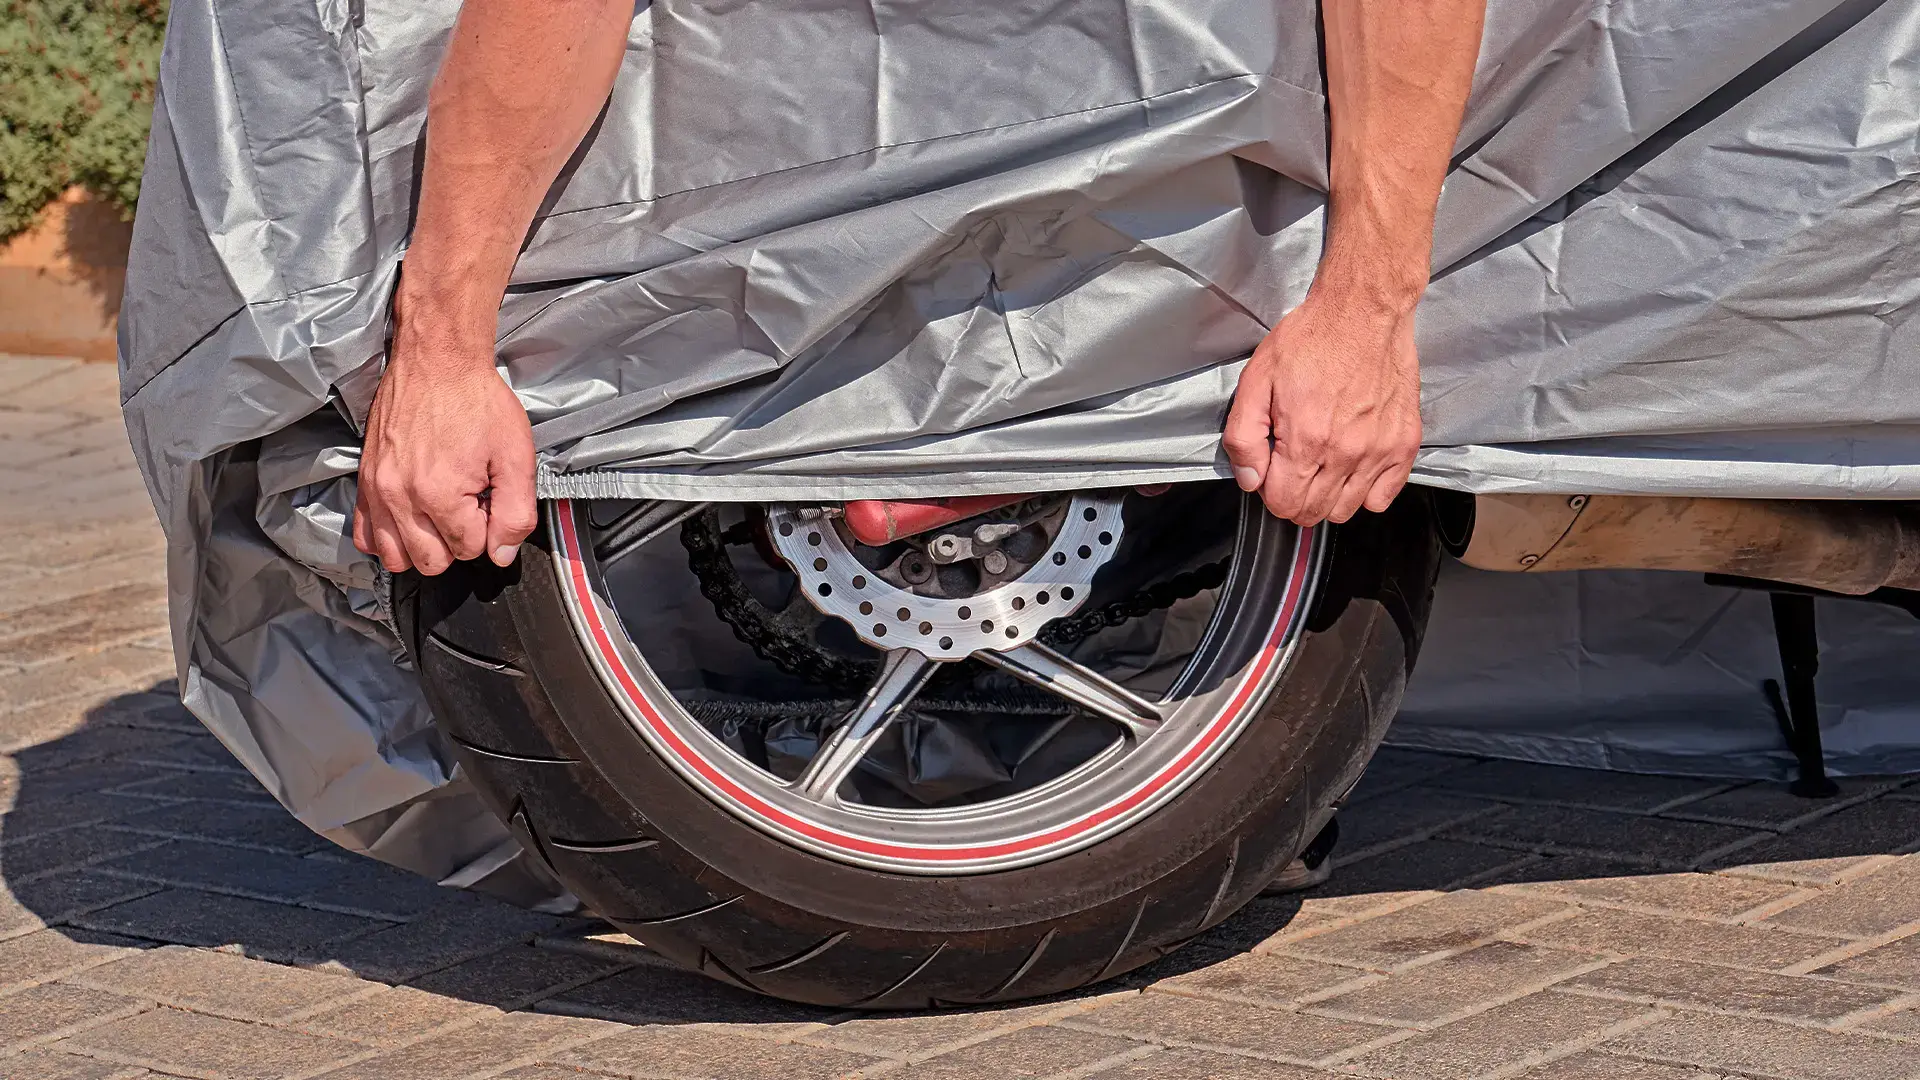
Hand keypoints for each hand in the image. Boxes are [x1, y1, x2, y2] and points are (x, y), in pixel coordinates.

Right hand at [352, 335, 536, 575]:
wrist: (437, 362)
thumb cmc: (476, 400)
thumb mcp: (516, 455)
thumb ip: (515, 513)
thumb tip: (502, 553)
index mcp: (440, 493)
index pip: (469, 549)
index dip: (487, 529)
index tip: (487, 499)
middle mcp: (401, 496)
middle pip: (430, 561)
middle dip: (456, 543)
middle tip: (468, 507)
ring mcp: (378, 489)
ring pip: (395, 556)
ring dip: (422, 546)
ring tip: (441, 516)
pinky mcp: (365, 480)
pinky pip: (366, 535)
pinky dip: (388, 536)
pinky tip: (411, 518)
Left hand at [1223, 292, 1420, 525]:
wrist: (1363, 312)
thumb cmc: (1310, 340)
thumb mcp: (1256, 380)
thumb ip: (1244, 437)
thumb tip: (1251, 481)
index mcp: (1305, 440)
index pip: (1283, 504)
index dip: (1270, 492)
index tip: (1271, 470)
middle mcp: (1345, 453)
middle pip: (1314, 512)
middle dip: (1295, 498)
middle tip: (1293, 467)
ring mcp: (1379, 451)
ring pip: (1347, 510)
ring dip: (1328, 497)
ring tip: (1322, 465)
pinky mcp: (1404, 444)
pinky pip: (1383, 497)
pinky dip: (1366, 492)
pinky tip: (1352, 467)